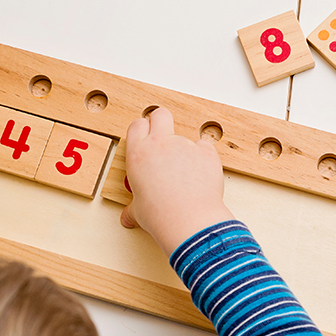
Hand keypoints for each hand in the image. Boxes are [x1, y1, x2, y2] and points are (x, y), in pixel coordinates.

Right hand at [119, 108, 234, 254]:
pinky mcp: (206, 152)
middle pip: (160, 114)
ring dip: (185, 151)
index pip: (137, 125)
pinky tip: (201, 175)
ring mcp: (185, 145)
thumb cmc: (161, 216)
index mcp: (138, 154)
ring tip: (187, 177)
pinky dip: (203, 158)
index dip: (142, 131)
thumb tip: (128, 216)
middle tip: (165, 139)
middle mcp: (161, 144)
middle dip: (161, 121)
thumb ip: (134, 208)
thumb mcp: (139, 211)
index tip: (146, 140)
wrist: (189, 221)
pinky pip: (204, 147)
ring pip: (186, 136)